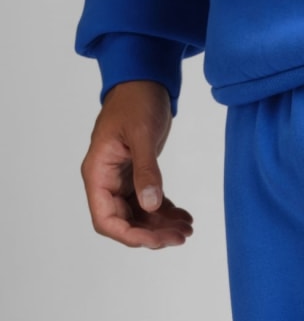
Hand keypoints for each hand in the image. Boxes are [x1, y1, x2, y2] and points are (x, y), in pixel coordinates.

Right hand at [80, 80, 193, 248]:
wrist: (143, 80)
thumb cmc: (136, 100)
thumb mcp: (142, 135)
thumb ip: (146, 170)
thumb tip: (150, 205)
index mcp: (98, 173)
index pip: (105, 219)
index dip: (131, 235)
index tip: (158, 239)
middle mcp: (106, 181)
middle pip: (125, 223)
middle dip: (153, 234)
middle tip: (183, 235)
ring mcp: (121, 180)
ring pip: (140, 217)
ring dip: (163, 227)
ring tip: (188, 227)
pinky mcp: (137, 176)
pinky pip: (150, 205)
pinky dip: (166, 214)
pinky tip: (185, 216)